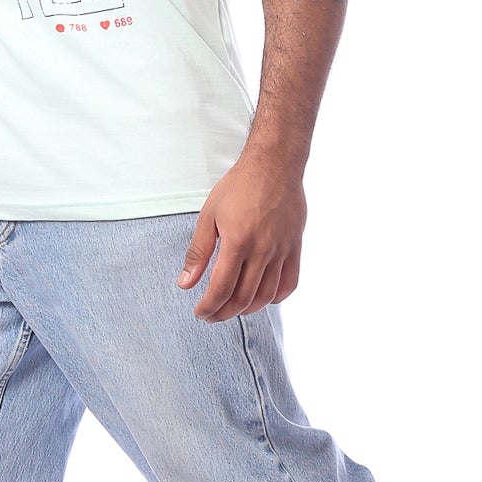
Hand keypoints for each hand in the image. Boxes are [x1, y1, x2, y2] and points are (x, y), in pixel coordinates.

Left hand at [176, 156, 305, 320]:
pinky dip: (275, 297)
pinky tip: (262, 297)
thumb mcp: (208, 215)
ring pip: (266, 295)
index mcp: (237, 241)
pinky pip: (290, 283)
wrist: (274, 165)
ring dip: (248, 309)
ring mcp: (282, 250)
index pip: (221, 288)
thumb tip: (185, 284)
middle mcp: (262, 250)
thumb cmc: (238, 187)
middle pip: (243, 298)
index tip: (200, 313)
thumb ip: (198, 252)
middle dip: (224, 313)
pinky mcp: (295, 247)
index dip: (209, 307)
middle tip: (212, 315)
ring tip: (233, 309)